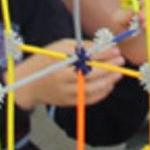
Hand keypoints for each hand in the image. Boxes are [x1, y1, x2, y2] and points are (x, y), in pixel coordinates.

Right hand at [10, 39, 126, 110]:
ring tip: (118, 73)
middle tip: (120, 60)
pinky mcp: (69, 102)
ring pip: (92, 89)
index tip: (115, 49)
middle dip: (109, 66)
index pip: (86, 57)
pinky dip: (102, 92)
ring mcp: (65, 93)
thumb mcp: (59, 47)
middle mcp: (62, 79)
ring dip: (108, 81)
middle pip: (91, 74)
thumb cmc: (46, 60)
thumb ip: (81, 47)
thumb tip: (104, 46)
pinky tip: (109, 84)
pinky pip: (89, 99)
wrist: (29, 84)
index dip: (103, 53)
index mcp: (59, 62)